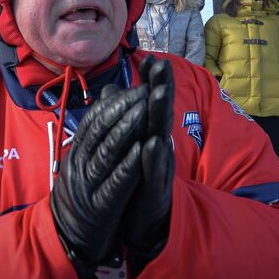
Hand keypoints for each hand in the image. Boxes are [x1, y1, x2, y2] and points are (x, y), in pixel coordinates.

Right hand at [49, 83, 147, 278]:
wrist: (66, 238)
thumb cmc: (82, 193)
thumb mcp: (85, 159)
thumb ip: (98, 129)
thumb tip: (110, 93)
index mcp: (78, 151)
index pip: (95, 119)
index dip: (116, 102)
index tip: (137, 86)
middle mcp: (80, 164)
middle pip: (100, 130)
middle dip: (124, 109)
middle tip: (145, 91)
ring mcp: (88, 184)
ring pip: (106, 152)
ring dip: (126, 131)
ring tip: (144, 112)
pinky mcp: (99, 206)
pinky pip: (113, 183)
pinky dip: (126, 166)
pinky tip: (140, 152)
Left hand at [124, 56, 175, 277]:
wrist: (145, 221)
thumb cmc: (138, 177)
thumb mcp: (130, 144)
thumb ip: (125, 115)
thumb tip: (116, 88)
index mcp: (148, 133)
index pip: (150, 101)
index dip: (151, 80)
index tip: (151, 57)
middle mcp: (156, 145)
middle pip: (159, 111)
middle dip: (162, 87)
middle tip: (162, 65)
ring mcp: (158, 167)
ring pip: (159, 135)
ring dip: (160, 115)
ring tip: (159, 93)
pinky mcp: (154, 189)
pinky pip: (153, 171)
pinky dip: (153, 157)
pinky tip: (152, 143)